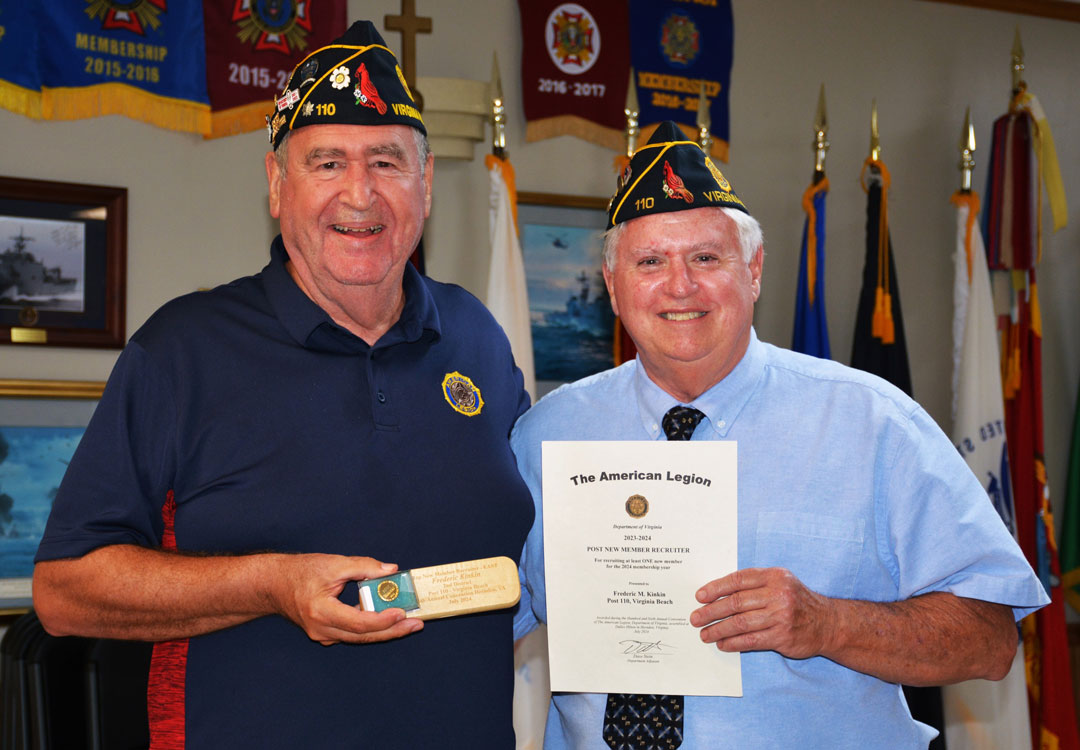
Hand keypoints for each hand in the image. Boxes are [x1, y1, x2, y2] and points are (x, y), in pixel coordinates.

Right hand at [268, 553, 423, 645]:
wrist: (274, 584)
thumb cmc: (301, 572)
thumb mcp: (333, 563)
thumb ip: (363, 566)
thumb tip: (391, 570)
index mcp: (321, 611)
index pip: (358, 622)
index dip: (382, 620)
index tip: (402, 612)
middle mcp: (321, 629)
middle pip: (362, 636)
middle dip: (392, 631)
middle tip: (416, 624)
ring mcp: (322, 635)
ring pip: (359, 637)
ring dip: (384, 630)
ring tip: (409, 622)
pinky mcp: (326, 634)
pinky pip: (352, 634)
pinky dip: (370, 627)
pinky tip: (387, 619)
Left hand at [690, 567, 832, 658]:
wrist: (828, 623)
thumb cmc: (797, 600)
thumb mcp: (781, 582)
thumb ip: (755, 584)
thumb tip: (718, 592)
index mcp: (774, 577)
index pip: (738, 580)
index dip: (716, 588)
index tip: (700, 596)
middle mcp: (778, 595)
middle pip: (736, 603)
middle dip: (711, 611)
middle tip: (696, 618)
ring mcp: (781, 617)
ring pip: (740, 623)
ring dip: (718, 630)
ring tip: (705, 634)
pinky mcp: (782, 637)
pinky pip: (751, 640)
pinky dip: (733, 643)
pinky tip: (723, 644)